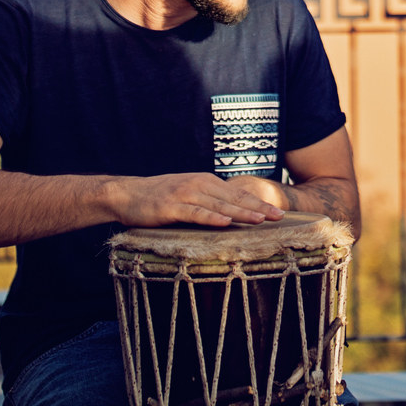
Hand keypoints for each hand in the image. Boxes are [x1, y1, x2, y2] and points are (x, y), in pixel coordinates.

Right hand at [109, 172, 284, 227]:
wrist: (126, 194)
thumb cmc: (158, 198)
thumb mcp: (187, 195)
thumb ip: (207, 203)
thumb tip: (230, 217)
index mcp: (206, 182)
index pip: (238, 194)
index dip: (259, 202)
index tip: (279, 212)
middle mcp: (199, 185)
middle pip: (234, 198)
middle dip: (258, 207)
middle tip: (279, 217)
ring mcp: (185, 195)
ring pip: (219, 205)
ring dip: (240, 213)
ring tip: (260, 220)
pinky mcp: (171, 207)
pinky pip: (195, 213)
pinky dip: (211, 218)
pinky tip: (224, 223)